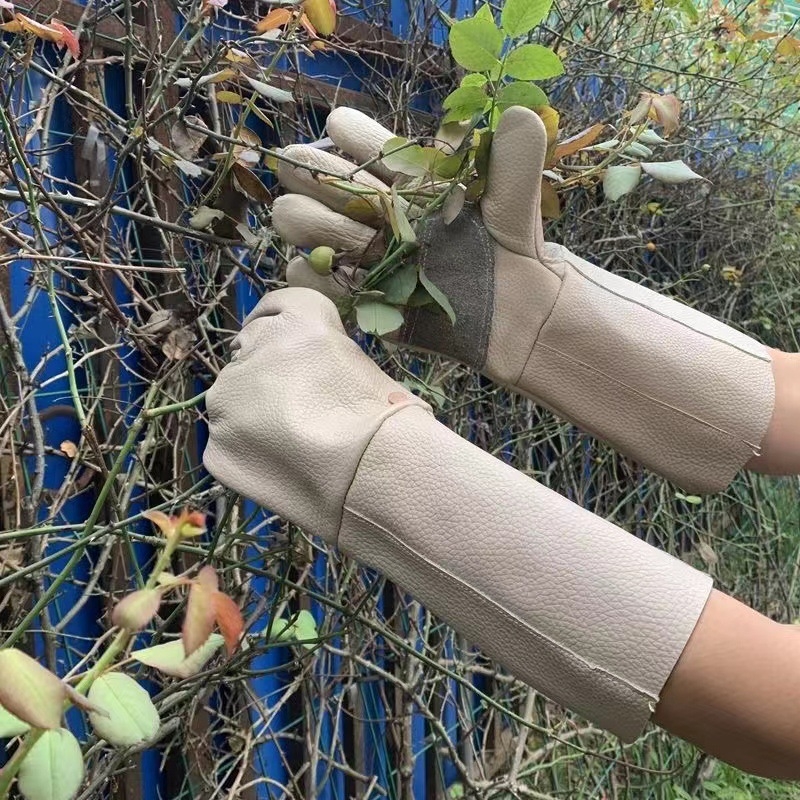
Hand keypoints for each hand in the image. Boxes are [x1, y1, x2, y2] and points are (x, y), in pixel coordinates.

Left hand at [202, 287, 429, 542]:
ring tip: (289, 449)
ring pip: (232, 403)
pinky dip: (247, 456)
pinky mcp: (215, 445)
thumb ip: (326, 361)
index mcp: (298, 320)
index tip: (283, 348)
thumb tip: (315, 378)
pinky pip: (228, 446)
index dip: (278, 327)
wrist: (376, 476)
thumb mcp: (364, 366)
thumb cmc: (390, 420)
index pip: (277, 305)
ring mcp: (225, 399)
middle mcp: (254, 348)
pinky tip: (280, 472)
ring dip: (251, 417)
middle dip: (264, 376)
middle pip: (249, 353)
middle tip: (292, 409)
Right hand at [271, 106, 773, 492]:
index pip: (390, 161)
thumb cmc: (541, 276)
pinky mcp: (404, 314)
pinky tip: (303, 285)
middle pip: (360, 202)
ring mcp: (405, 274)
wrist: (550, 343)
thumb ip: (514, 170)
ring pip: (351, 248)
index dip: (359, 144)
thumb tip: (523, 111)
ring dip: (320, 236)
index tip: (328, 126)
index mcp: (441, 201)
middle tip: (289, 174)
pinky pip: (359, 300)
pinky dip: (332, 293)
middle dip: (324, 189)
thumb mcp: (523, 220)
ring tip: (285, 224)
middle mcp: (416, 233)